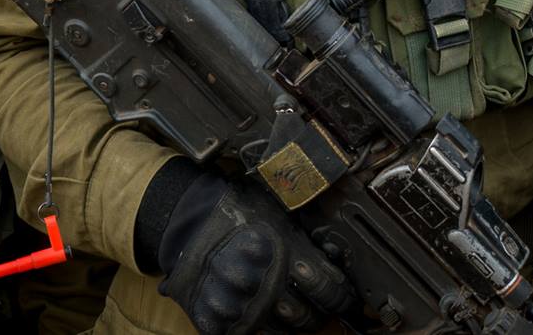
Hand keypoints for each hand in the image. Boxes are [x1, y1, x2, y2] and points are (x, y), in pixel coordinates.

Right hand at [157, 176, 354, 333]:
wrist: (188, 221)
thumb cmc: (236, 211)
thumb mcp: (279, 213)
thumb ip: (306, 241)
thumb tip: (335, 260)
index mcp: (287, 254)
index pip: (331, 291)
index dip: (342, 297)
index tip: (344, 298)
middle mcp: (267, 284)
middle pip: (310, 319)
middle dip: (318, 313)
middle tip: (316, 305)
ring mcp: (242, 307)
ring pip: (284, 332)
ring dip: (290, 322)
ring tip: (287, 307)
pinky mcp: (219, 322)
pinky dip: (257, 326)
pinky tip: (258, 310)